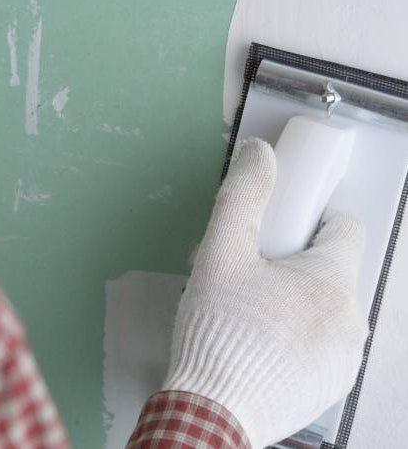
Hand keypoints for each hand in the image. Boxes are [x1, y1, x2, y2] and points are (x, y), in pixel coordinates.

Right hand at [163, 139, 367, 447]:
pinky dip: (298, 335)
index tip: (282, 232)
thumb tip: (260, 153)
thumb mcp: (220, 253)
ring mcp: (345, 358)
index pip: (347, 227)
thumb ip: (243, 196)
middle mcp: (351, 320)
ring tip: (250, 312)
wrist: (211, 410)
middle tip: (251, 276)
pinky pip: (322, 342)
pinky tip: (260, 344)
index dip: (314, 219)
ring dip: (296, 300)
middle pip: (332, 269)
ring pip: (327, 306)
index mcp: (331, 282)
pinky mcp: (331, 386)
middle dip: (295, 264)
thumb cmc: (218, 328)